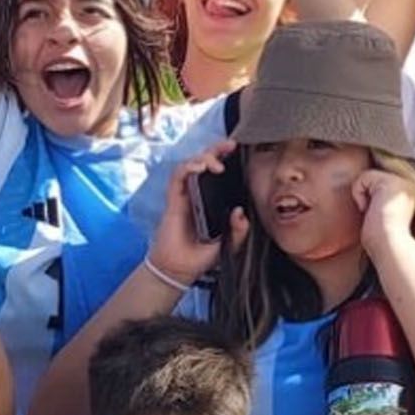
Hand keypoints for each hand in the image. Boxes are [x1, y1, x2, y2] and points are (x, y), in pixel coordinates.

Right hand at [148, 142, 247, 286]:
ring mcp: (185, 194)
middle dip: (216, 149)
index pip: (218, 171)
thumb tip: (240, 212)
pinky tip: (198, 168)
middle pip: (204, 161)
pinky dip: (187, 167)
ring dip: (203, 157)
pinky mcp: (173, 199)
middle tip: (229, 145)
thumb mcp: (229, 244)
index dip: (226, 157)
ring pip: (191, 163)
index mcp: (212, 199)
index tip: (237, 149)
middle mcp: (198, 192)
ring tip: (216, 164)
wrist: (179, 269)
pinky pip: (178, 176)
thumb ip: (238, 231)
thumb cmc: (201, 255)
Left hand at [353, 169, 414, 256]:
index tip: (378, 218)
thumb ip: (377, 200)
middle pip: (372, 179)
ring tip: (374, 213)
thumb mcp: (381, 214)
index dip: (370, 200)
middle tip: (376, 216)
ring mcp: (400, 181)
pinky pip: (363, 177)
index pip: (377, 184)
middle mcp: (407, 185)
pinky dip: (359, 194)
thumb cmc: (382, 240)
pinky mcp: (390, 181)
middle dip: (367, 198)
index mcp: (407, 194)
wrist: (390, 246)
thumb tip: (362, 192)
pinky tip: (370, 209)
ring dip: (362, 197)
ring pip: (367, 177)